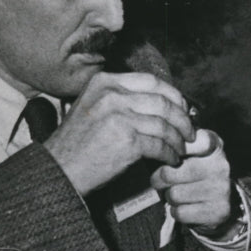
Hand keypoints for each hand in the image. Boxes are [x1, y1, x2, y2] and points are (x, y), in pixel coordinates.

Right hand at [43, 72, 193, 195]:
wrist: (60, 168)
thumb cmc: (79, 142)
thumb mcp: (94, 105)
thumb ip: (122, 98)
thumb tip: (163, 101)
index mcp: (105, 82)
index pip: (152, 81)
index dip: (174, 95)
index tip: (183, 108)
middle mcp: (112, 95)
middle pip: (163, 102)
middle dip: (182, 119)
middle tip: (189, 132)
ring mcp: (119, 117)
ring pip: (165, 125)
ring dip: (178, 140)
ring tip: (181, 149)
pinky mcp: (126, 141)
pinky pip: (160, 145)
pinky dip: (170, 154)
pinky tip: (171, 159)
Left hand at [150, 129, 239, 235]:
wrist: (224, 201)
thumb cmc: (196, 173)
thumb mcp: (189, 152)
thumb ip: (173, 143)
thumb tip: (152, 147)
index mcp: (213, 144)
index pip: (182, 144)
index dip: (167, 152)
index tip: (167, 158)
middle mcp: (221, 165)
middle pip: (168, 173)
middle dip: (159, 180)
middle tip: (163, 181)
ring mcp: (222, 188)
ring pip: (174, 195)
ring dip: (170, 198)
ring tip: (179, 194)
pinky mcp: (219, 210)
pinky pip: (181, 212)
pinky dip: (177, 212)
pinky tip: (186, 206)